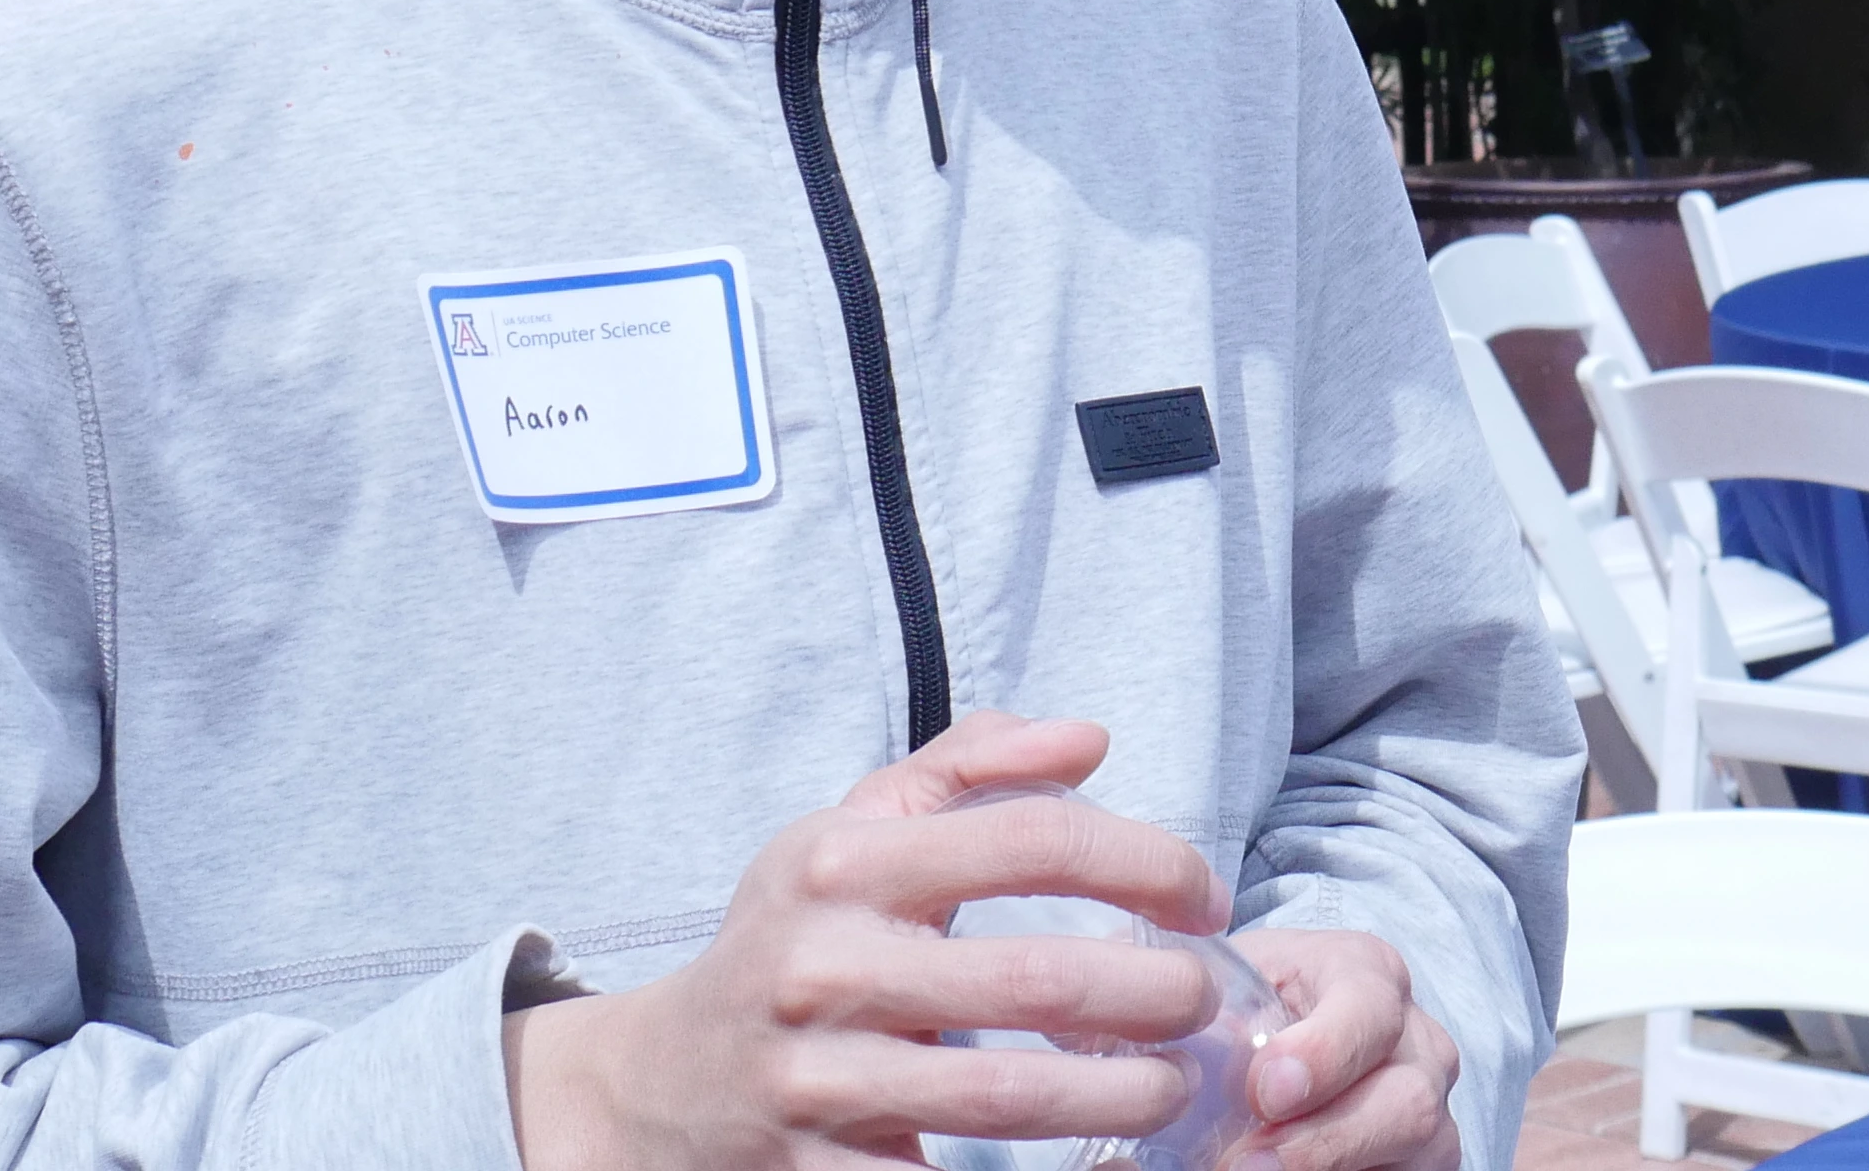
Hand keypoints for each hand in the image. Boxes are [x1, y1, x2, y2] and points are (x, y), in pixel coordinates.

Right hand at [503, 711, 1228, 1170]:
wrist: (660, 1085)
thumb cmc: (793, 938)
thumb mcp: (853, 832)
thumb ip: (972, 770)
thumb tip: (1091, 740)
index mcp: (843, 861)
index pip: (1029, 839)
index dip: (1143, 864)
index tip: (1203, 898)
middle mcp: (824, 964)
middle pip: (1034, 978)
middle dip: (1152, 992)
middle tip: (1208, 1000)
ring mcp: (817, 1078)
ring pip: (1005, 1097)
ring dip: (1119, 1096)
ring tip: (1177, 1085)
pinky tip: (1098, 1158)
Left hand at [1228, 927, 1458, 1170]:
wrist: (1295, 1025)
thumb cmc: (1260, 1001)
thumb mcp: (1237, 981)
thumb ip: (1216, 1000)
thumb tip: (1169, 1040)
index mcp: (1371, 973)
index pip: (1371, 1010)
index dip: (1323, 1054)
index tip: (1263, 1092)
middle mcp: (1418, 1040)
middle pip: (1409, 1101)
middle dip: (1325, 1142)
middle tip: (1245, 1163)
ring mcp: (1431, 1105)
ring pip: (1420, 1151)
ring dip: (1333, 1170)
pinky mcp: (1430, 1157)